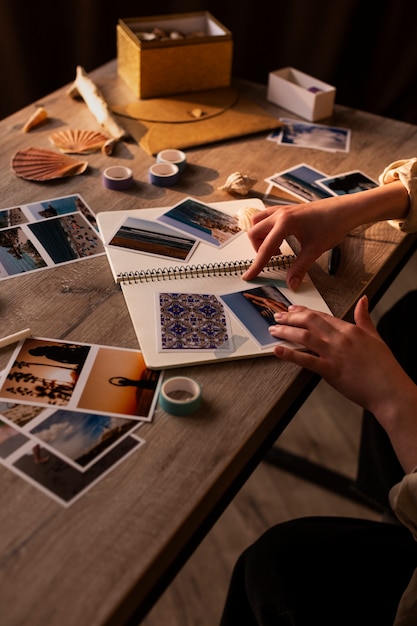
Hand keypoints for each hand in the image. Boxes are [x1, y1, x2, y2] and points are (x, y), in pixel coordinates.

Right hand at [242, 199, 348, 288]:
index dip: (256, 265)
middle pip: (255, 233)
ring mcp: (282, 210)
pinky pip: (266, 218)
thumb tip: (291, 283)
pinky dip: (267, 229)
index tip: (248, 276)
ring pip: (258, 223)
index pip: (265, 248)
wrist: (345, 210)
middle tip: (275, 259)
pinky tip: (279, 238)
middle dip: (259, 250)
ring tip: (277, 248)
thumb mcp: (315, 249)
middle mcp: (279, 214)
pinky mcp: (286, 210)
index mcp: (285, 223)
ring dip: (261, 238)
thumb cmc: (332, 224)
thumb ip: (300, 268)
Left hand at [269, 295, 416, 471]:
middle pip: (310, 321)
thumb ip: (365, 318)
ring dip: (285, 332)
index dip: (304, 311)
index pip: (322, 316)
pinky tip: (277, 350)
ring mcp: (334, 354)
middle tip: (277, 317)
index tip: (292, 309)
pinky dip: (289, 354)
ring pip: (304, 337)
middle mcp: (340, 338)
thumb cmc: (384, 367)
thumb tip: (363, 300)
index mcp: (351, 330)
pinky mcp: (330, 371)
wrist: (390, 391)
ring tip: (273, 330)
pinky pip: (305, 360)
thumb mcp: (375, 337)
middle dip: (290, 317)